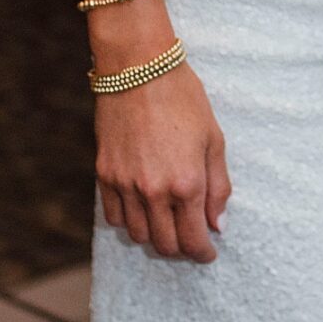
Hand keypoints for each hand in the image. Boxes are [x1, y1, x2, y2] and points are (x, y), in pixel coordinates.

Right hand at [95, 59, 230, 262]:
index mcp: (187, 184)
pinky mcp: (104, 175)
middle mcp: (154, 191)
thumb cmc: (183, 98)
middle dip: (181, 248)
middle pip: (165, 244)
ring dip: (155, 237)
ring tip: (168, 224)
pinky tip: (142, 210)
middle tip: (191, 240)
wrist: (138, 68)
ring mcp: (125, 185)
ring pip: (138, 235)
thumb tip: (218, 224)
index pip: (193, 240)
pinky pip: (114, 217)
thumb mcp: (214, 139)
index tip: (208, 253)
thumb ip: (218, 186)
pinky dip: (129, 221)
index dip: (203, 253)